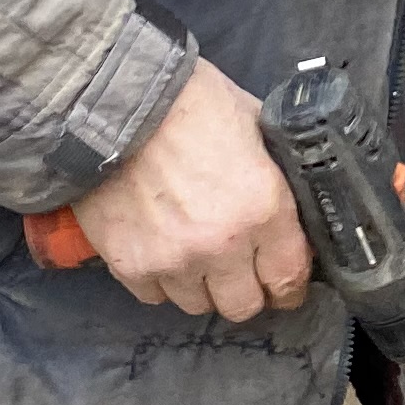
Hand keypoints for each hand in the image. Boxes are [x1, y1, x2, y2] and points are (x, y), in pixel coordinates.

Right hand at [66, 59, 311, 323]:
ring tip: (195, 254)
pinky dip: (160, 279)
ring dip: (201, 284)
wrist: (114, 98)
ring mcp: (172, 260)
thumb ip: (274, 174)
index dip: (290, 285)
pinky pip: (154, 294)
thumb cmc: (188, 100)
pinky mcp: (129, 263)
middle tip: (240, 269)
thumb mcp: (255, 124)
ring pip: (197, 304)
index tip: (285, 283)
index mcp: (263, 208)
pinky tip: (161, 249)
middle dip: (247, 289)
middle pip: (243, 306)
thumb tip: (288, 204)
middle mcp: (221, 245)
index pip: (288, 278)